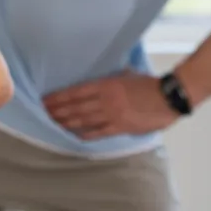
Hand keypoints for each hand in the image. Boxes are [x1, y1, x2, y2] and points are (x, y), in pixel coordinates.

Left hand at [42, 71, 179, 140]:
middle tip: (42, 115)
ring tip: (53, 125)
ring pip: (83, 120)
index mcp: (106, 84)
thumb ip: (113, 78)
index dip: (59, 97)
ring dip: (66, 123)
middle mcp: (105, 100)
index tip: (45, 100)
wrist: (168, 97)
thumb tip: (102, 81)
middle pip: (75, 107)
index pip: (75, 92)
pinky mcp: (120, 127)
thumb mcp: (128, 74)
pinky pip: (98, 132)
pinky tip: (74, 136)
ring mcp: (112, 115)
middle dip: (57, 111)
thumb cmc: (149, 83)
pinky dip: (85, 134)